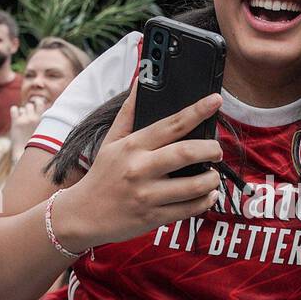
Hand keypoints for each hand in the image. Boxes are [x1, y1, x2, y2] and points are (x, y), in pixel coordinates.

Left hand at [9, 99, 45, 154]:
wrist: (26, 154)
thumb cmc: (38, 144)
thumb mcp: (46, 132)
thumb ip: (45, 121)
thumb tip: (44, 108)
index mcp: (43, 120)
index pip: (40, 102)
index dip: (37, 102)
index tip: (36, 105)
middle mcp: (34, 118)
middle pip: (30, 105)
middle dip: (29, 110)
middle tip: (29, 119)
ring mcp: (24, 120)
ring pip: (22, 108)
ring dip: (22, 113)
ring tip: (23, 123)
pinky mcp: (16, 123)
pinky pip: (14, 109)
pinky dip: (14, 111)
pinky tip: (16, 117)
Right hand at [54, 87, 222, 249]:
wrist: (82, 215)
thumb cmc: (102, 175)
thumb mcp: (111, 141)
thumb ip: (128, 113)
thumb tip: (140, 82)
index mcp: (132, 146)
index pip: (170, 124)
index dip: (197, 111)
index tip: (215, 100)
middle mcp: (140, 169)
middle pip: (186, 153)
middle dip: (211, 150)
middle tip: (217, 150)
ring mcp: (147, 195)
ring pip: (193, 186)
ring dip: (212, 179)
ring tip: (213, 175)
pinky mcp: (152, 217)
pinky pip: (189, 209)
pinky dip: (205, 201)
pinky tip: (208, 194)